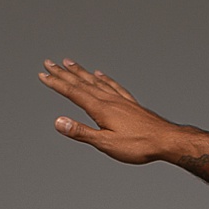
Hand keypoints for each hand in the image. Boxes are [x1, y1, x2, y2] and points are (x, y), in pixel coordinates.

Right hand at [38, 59, 173, 161]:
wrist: (166, 140)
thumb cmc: (138, 146)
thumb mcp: (106, 144)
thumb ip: (81, 132)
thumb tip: (58, 122)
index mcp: (100, 109)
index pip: (73, 92)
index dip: (56, 83)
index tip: (42, 74)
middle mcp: (109, 100)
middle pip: (81, 83)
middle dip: (63, 73)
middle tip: (49, 62)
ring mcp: (120, 100)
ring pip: (95, 81)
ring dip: (80, 72)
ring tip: (69, 63)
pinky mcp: (130, 104)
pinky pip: (113, 86)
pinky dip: (103, 79)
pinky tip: (100, 74)